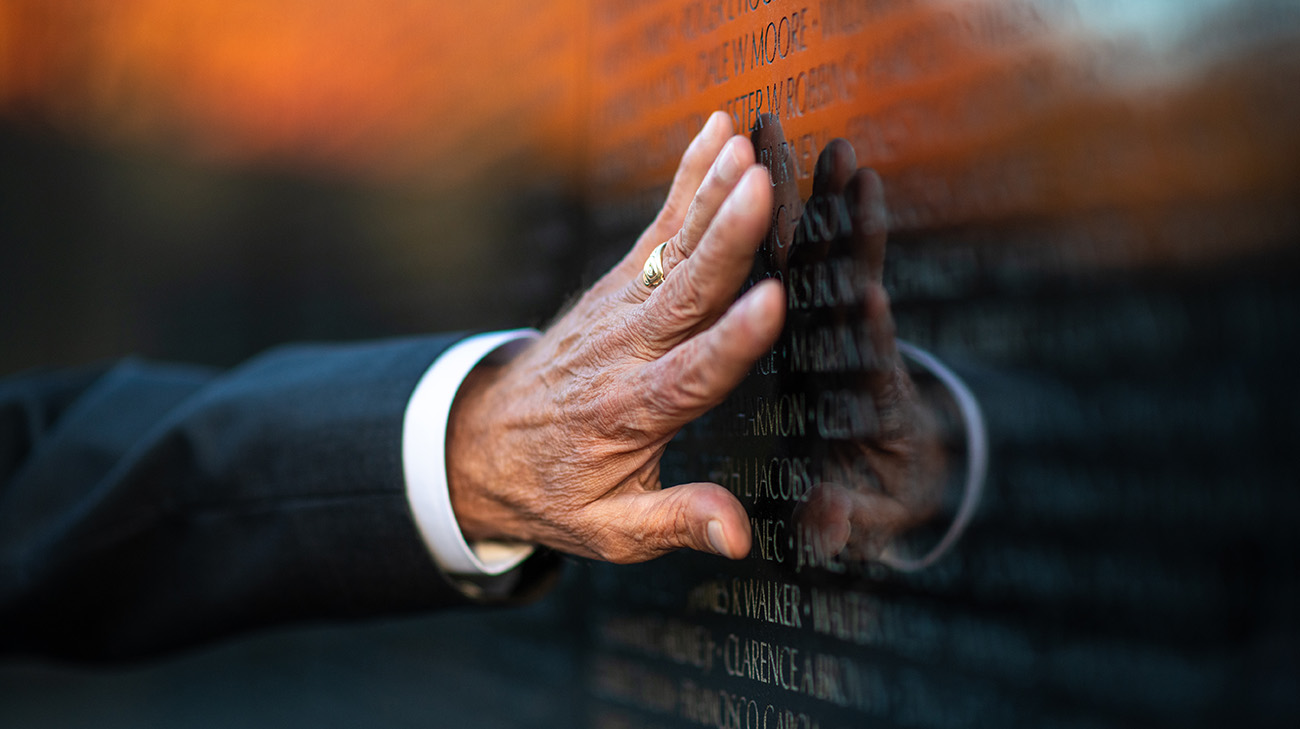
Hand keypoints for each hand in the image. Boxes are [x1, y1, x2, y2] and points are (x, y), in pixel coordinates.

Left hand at [444, 112, 781, 562]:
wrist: (484, 442)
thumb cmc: (556, 489)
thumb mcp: (609, 530)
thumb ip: (675, 523)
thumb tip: (738, 536)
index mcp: (634, 414)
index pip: (690, 376)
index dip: (731, 341)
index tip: (771, 301)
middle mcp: (628, 351)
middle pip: (683, 292)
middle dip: (726, 239)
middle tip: (762, 187)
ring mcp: (620, 310)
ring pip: (672, 248)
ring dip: (709, 194)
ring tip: (746, 146)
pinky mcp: (618, 285)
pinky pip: (656, 228)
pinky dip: (687, 180)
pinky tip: (718, 135)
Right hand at [750, 114, 944, 564]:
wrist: (890, 482)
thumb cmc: (872, 507)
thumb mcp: (858, 531)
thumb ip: (842, 527)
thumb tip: (830, 517)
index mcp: (870, 412)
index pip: (870, 367)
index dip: (872, 336)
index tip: (873, 299)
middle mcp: (858, 361)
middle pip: (858, 293)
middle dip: (858, 239)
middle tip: (858, 183)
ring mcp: (840, 334)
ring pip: (835, 265)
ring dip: (836, 210)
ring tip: (838, 153)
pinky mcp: (820, 320)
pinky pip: (810, 263)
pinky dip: (804, 219)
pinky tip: (794, 174)